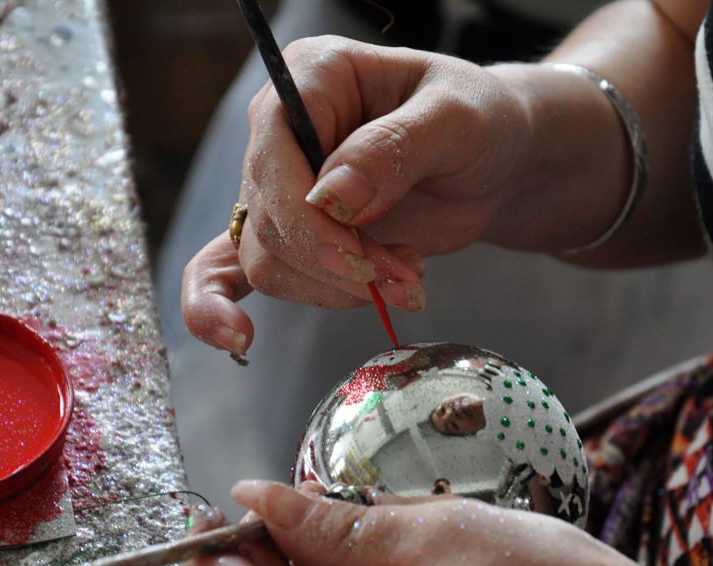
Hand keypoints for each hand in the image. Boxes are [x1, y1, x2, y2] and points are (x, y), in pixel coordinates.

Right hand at [181, 37, 533, 353]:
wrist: (492, 161)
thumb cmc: (480, 122)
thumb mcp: (457, 121)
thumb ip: (394, 149)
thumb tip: (329, 199)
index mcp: (312, 78)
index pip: (275, 158)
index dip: (312, 225)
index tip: (367, 264)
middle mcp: (280, 130)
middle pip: (270, 222)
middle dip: (338, 267)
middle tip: (407, 276)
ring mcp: (280, 185)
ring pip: (268, 261)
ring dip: (334, 290)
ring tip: (402, 278)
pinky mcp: (290, 233)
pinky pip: (228, 270)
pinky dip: (219, 307)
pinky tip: (236, 339)